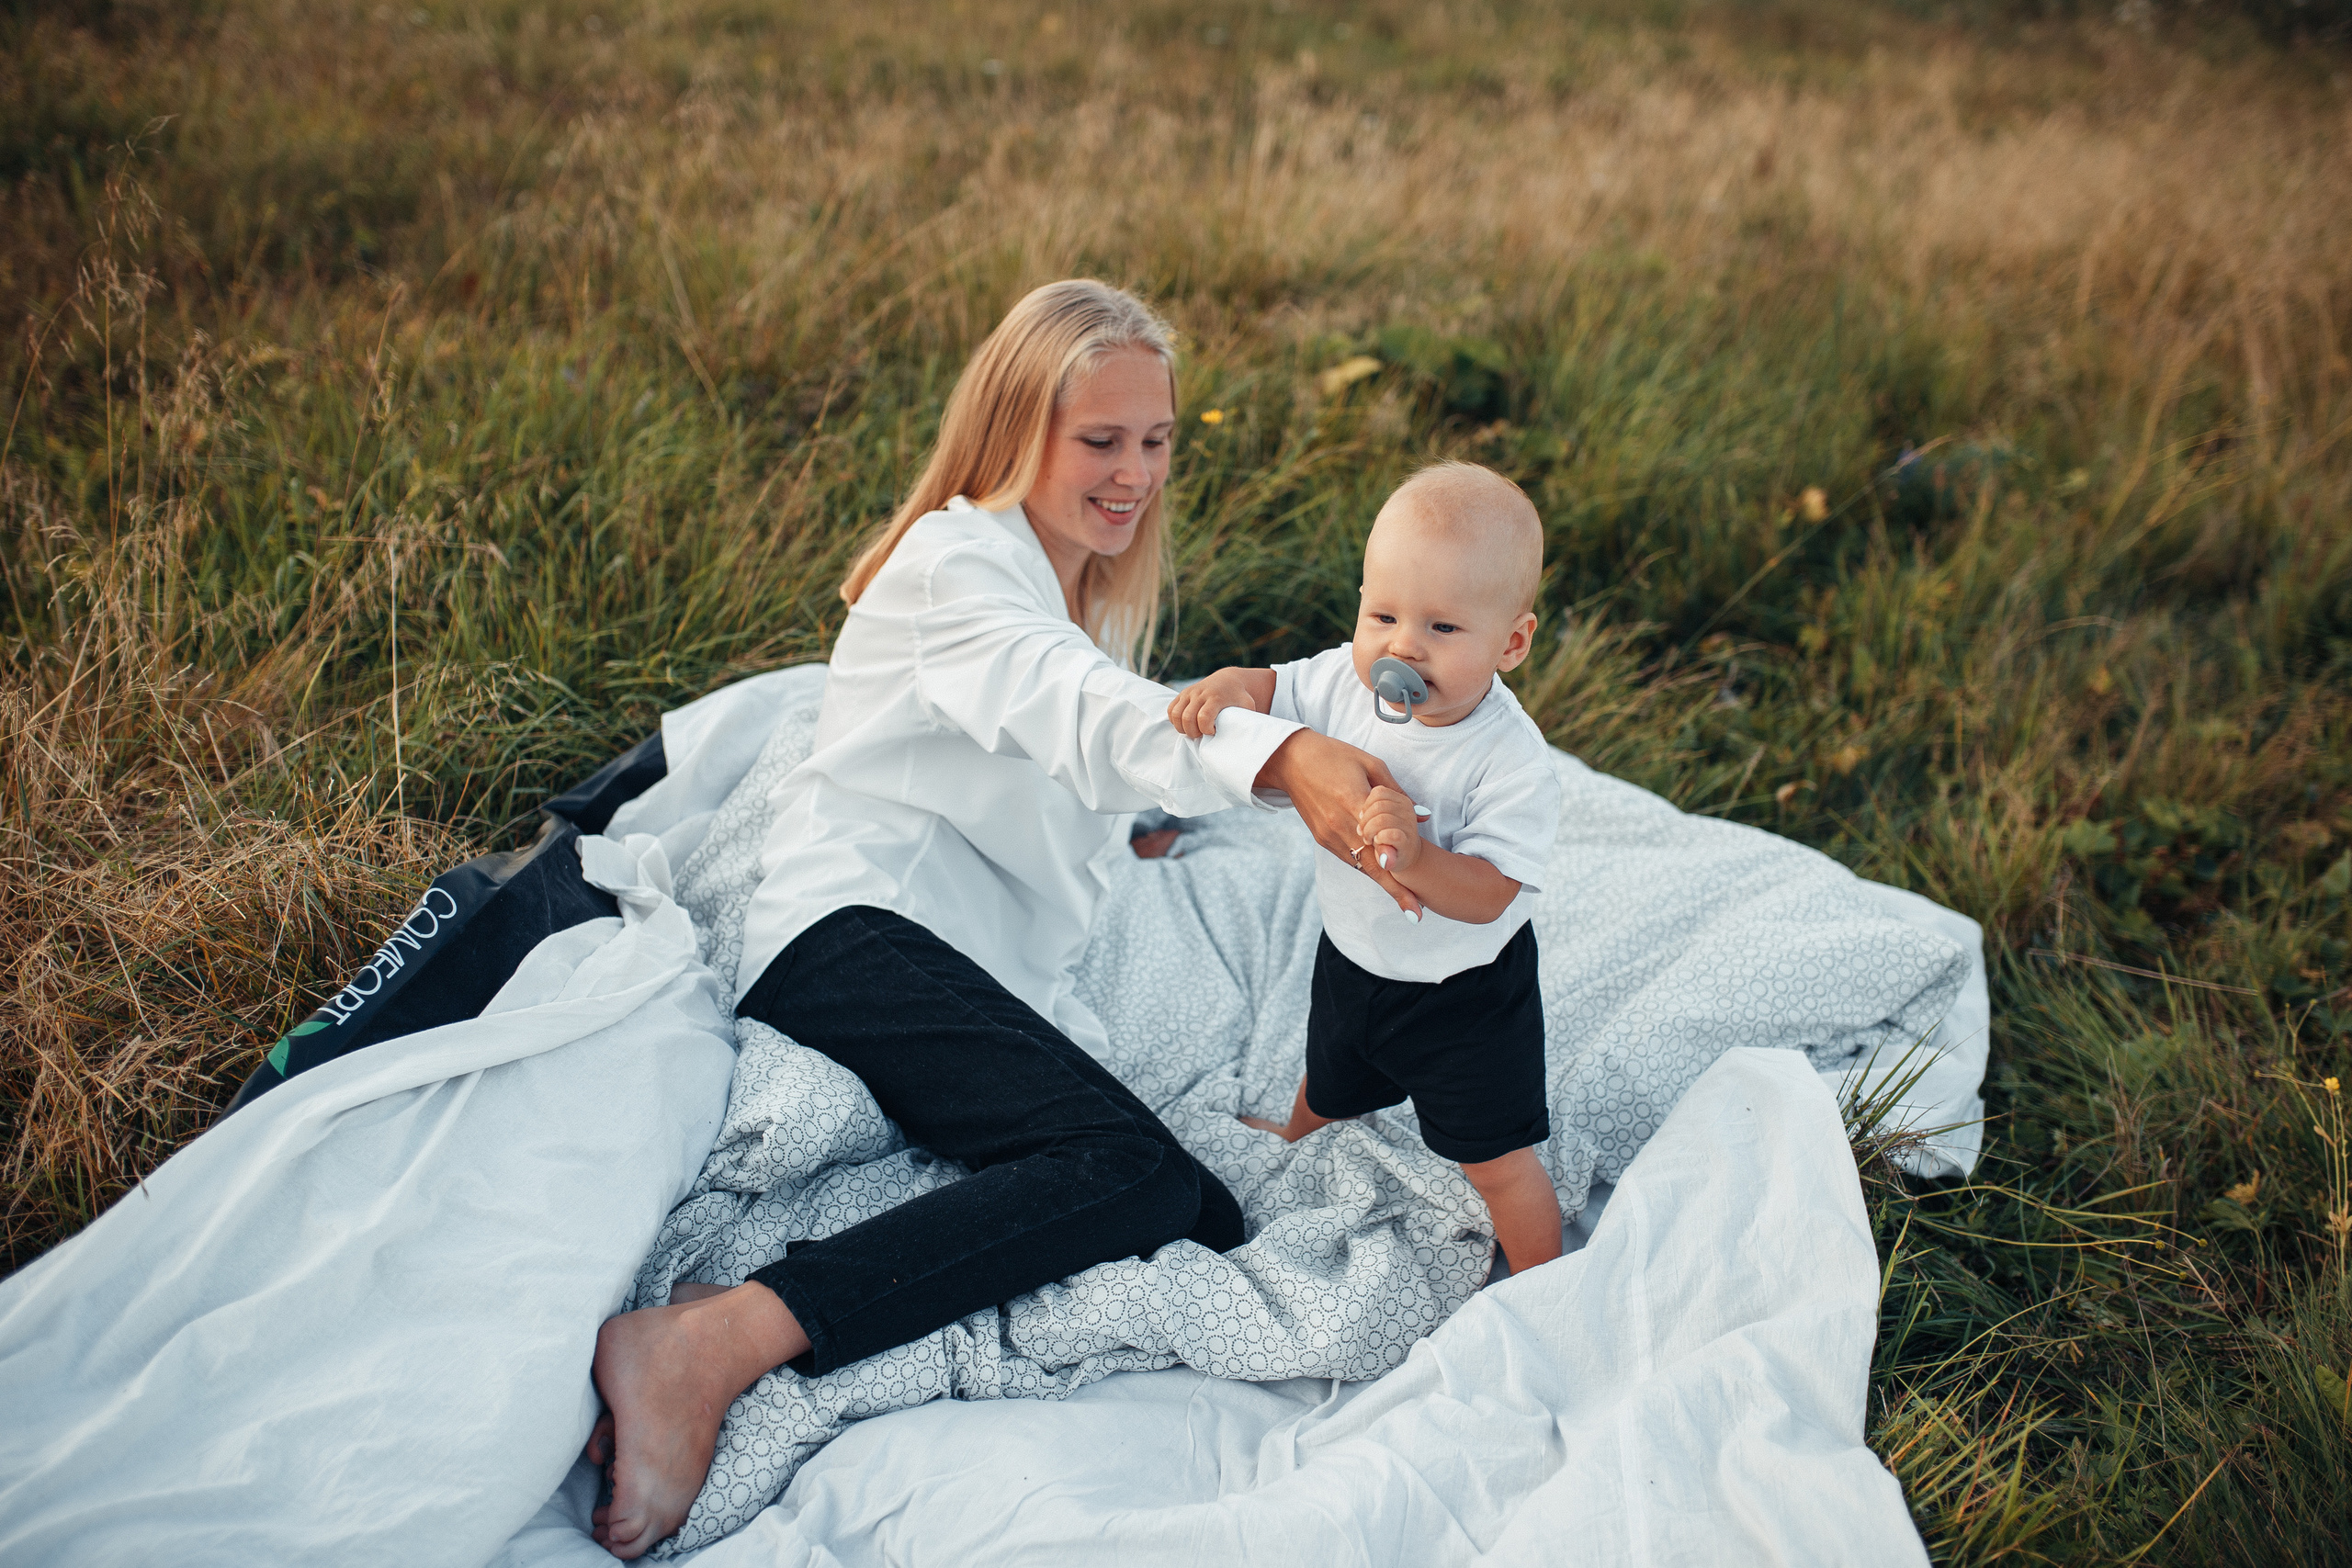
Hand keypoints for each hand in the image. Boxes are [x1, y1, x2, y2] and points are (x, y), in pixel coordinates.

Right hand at [1166, 668, 1266, 738]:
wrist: (1229, 680)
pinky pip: (1171, 710)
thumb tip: (1247, 738)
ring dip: (1182, 728)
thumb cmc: (1239, 698)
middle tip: (1201, 735)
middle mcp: (1200, 693)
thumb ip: (1246, 719)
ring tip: (1193, 731)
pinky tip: (1186, 724)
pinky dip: (1175, 720)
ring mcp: (1190, 692)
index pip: (1204, 717)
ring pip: (1176, 714)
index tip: (1213, 732)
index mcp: (1216, 697)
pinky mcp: (1182, 694)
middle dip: (1192, 732)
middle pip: (1187, 718)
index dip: (1205, 730)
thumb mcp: (1247, 706)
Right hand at [1258, 730, 1426, 917]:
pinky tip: (1382, 872)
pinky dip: (1367, 865)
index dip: (1399, 874)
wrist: (1290, 761)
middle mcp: (1340, 827)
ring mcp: (1328, 836)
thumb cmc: (1334, 756)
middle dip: (1395, 891)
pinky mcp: (1322, 839)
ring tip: (1405, 898)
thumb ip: (1397, 793)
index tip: (1415, 897)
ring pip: (1360, 865)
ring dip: (1383, 880)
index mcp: (1354, 804)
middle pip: (1372, 867)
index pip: (1382, 847)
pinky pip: (1348, 857)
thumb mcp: (1370, 764)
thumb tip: (1422, 816)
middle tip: (1417, 914)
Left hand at [1359, 785, 1426, 874]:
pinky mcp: (1406, 841)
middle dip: (1365, 821)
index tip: (1363, 819)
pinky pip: (1389, 834)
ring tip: (1368, 840)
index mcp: (1401, 800)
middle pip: (1378, 806)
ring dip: (1369, 831)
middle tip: (1363, 833)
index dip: (1366, 806)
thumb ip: (1372, 809)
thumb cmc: (1388, 834)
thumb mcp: (1381, 816)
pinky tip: (1378, 842)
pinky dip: (1379, 839)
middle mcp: (1407, 810)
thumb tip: (1360, 813)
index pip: (1378, 792)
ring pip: (1381, 820)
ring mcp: (1408, 825)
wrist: (1406, 855)